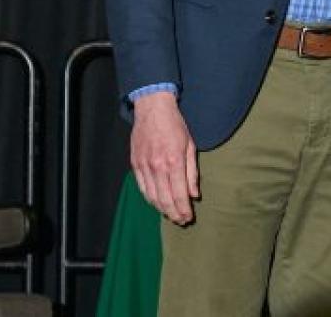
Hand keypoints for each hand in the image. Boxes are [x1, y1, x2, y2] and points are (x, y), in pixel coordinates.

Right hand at [130, 91, 198, 224]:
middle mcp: (157, 167)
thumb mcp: (190, 146)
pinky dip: (149, 198)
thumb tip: (194, 194)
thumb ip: (192, 172)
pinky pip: (141, 187)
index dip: (184, 209)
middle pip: (165, 199)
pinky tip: (157, 203)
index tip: (189, 218)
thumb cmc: (175, 125)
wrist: (153, 109)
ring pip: (151, 196)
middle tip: (181, 221)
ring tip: (171, 215)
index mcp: (174, 161)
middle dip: (174, 213)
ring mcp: (144, 166)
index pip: (179, 194)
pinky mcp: (135, 164)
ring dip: (161, 209)